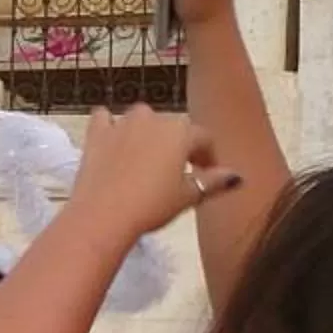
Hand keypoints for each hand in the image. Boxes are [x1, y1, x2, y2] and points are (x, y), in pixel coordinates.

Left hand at [65, 106, 240, 237]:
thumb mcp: (187, 197)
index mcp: (181, 132)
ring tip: (147, 157)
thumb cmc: (151, 206)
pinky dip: (110, 126)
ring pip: (141, 119)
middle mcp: (154, 118)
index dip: (208, 156)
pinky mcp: (96, 133)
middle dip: (178, 145)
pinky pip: (105, 119)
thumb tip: (236, 177)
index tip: (206, 173)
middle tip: (178, 170)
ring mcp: (123, 123)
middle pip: (173, 127)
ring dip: (147, 132)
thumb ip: (213, 182)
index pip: (204, 138)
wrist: (102, 214)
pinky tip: (112, 139)